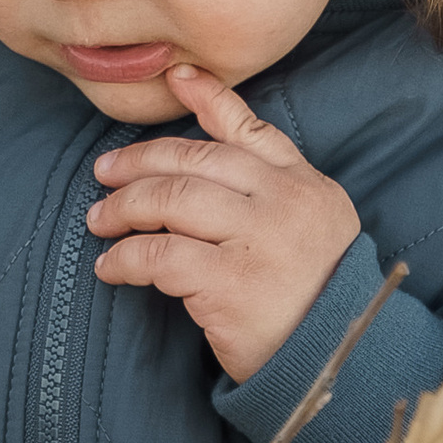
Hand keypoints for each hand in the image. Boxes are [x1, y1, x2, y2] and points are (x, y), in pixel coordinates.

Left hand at [88, 62, 358, 382]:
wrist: (343, 365)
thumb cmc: (317, 297)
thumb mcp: (313, 224)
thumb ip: (271, 180)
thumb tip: (216, 133)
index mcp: (304, 185)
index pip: (249, 131)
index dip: (209, 99)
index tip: (174, 78)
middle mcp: (283, 203)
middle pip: (194, 162)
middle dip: (139, 163)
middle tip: (104, 174)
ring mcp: (257, 240)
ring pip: (170, 200)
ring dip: (124, 208)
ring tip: (100, 220)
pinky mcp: (230, 284)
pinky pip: (159, 257)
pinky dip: (125, 260)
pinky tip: (110, 267)